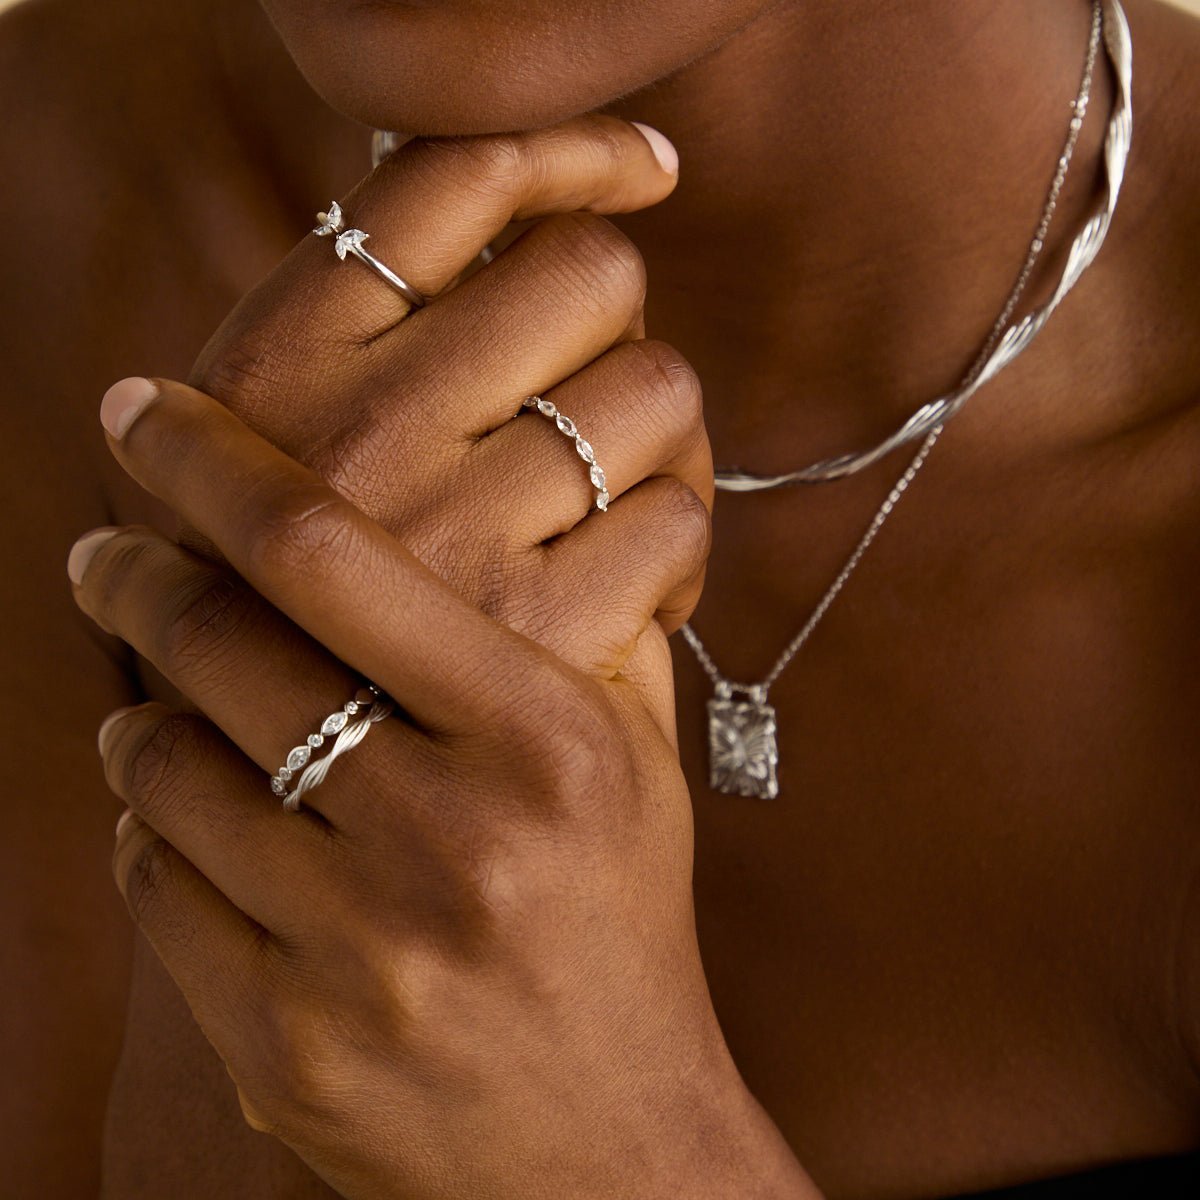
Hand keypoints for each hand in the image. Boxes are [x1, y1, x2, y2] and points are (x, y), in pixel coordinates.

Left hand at [68, 379, 813, 1198]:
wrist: (613, 1151)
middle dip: (134, 575)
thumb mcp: (636, 768)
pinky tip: (185, 815)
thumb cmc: (620, 924)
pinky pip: (153, 884)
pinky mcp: (282, 1045)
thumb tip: (508, 496)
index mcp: (544, 741)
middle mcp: (453, 837)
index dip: (213, 461)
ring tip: (155, 696)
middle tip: (106, 548)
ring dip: (138, 709)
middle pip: (224, 645)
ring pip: (164, 766)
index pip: (333, 554)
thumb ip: (579, 626)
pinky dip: (148, 824)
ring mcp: (359, 951)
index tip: (141, 412)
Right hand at [182, 117, 713, 734]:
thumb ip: (368, 355)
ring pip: (657, 385)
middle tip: (594, 394)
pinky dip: (680, 548)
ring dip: (664, 439)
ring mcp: (447, 532)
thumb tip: (540, 223)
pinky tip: (637, 593)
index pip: (453, 178)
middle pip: (589, 269)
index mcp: (272, 368)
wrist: (308, 811)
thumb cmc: (303, 624)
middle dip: (616, 326)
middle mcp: (354, 431)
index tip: (643, 171)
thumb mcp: (277, 471)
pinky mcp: (538, 632)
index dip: (574, 152)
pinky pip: (679, 518)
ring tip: (618, 505)